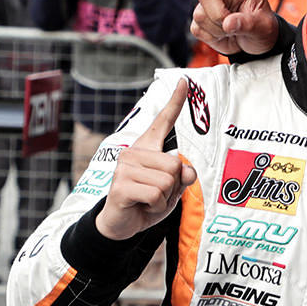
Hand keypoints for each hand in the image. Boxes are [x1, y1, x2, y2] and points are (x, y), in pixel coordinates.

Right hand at [95, 80, 197, 240]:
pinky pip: (157, 196)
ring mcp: (124, 167)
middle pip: (175, 165)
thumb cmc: (148, 202)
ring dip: (164, 199)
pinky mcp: (120, 185)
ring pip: (168, 181)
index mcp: (148, 148)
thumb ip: (183, 177)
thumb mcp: (173, 189)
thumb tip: (185, 171)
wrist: (121, 224)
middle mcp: (134, 152)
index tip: (185, 81)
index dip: (176, 101)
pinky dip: (156, 207)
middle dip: (173, 187)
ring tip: (148, 201)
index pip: (164, 121)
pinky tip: (142, 207)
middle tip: (156, 194)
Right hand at [190, 0, 278, 55]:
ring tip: (232, 30)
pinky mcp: (199, 20)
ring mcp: (208, 5)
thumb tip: (228, 23)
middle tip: (234, 24)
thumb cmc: (261, 28)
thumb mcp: (263, 27)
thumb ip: (248, 23)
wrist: (253, 44)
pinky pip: (197, 29)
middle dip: (219, 14)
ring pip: (200, 15)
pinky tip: (223, 35)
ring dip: (218, 29)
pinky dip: (212, 38)